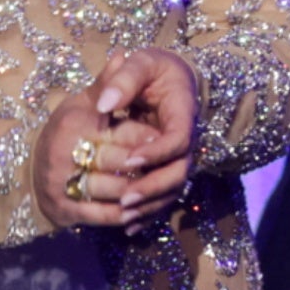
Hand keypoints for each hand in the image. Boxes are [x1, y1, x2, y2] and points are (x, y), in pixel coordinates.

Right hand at [32, 75, 163, 230]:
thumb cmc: (64, 130)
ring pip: (115, 190)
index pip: (121, 131)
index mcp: (74, 123)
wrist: (29, 169)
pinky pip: (101, 215)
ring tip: (162, 191)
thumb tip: (122, 54)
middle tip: (172, 170)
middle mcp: (66, 152)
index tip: (166, 141)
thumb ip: (105, 84)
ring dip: (142, 194)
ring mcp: (63, 182)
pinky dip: (123, 217)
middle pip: (120, 162)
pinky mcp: (64, 208)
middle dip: (148, 167)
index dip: (147, 138)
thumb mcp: (81, 103)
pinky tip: (138, 214)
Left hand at [93, 47, 199, 228]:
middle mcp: (186, 140)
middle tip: (125, 198)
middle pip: (179, 172)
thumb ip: (123, 79)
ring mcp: (179, 157)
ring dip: (150, 205)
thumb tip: (103, 103)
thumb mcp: (140, 63)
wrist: (169, 77)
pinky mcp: (168, 168)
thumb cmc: (152, 68)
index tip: (130, 158)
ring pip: (173, 189)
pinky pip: (164, 196)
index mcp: (183, 114)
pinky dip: (148, 212)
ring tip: (124, 216)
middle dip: (153, 187)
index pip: (177, 140)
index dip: (156, 152)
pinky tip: (128, 226)